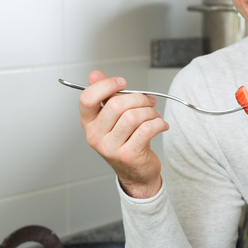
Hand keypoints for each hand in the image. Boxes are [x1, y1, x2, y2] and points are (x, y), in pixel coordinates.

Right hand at [79, 70, 168, 198]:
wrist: (136, 173)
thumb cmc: (126, 141)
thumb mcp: (112, 117)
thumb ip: (104, 95)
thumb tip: (94, 74)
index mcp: (88, 123)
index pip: (87, 98)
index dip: (106, 85)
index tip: (122, 83)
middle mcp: (95, 136)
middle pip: (115, 105)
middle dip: (138, 98)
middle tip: (148, 101)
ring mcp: (111, 147)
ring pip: (133, 116)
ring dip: (149, 111)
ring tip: (154, 115)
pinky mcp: (129, 155)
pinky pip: (146, 129)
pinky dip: (158, 123)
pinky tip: (160, 125)